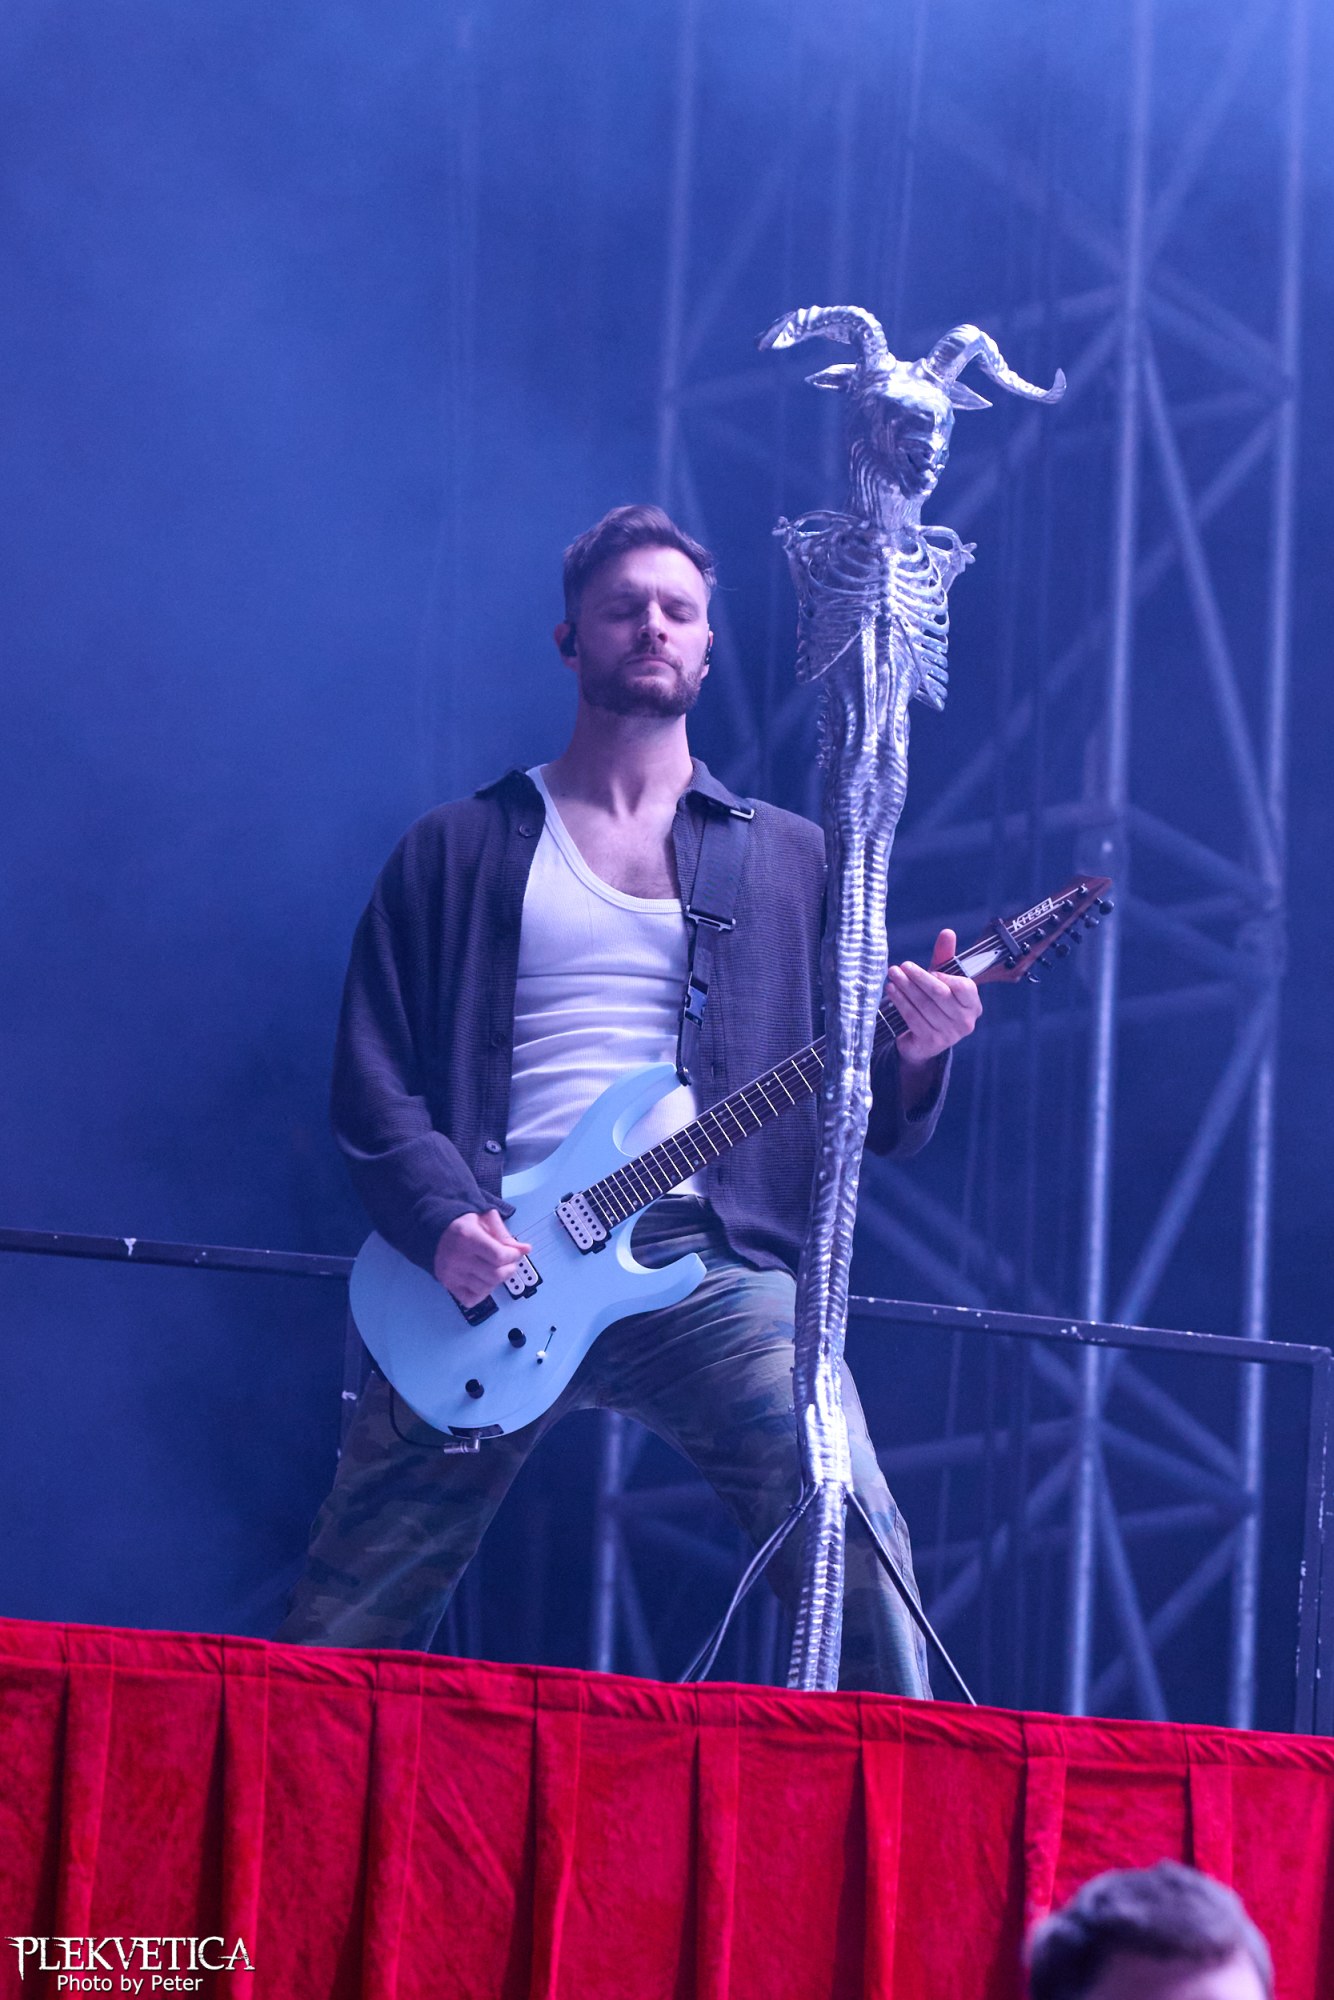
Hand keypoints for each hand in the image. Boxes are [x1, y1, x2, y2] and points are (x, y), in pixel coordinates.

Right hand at [433, 1209, 530, 1307]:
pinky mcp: (448, 1285)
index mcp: (467, 1237)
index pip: (499, 1256)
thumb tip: (525, 1249)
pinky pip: (471, 1299)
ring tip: (497, 1269)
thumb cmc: (464, 1226)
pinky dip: (482, 1293)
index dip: (513, 1256)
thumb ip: (505, 1235)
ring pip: (486, 1288)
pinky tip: (483, 1281)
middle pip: (495, 1275)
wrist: (436, 1233)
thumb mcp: (484, 1219)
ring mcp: (452, 1273)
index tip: (515, 1253)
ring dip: (497, 1281)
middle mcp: (458, 1257)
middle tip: (510, 1263)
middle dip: (509, 1269)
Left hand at [886, 928, 981, 1071]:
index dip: (947, 978)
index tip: (931, 970)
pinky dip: (901, 1002)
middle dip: (919, 978)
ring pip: (924, 1006)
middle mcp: (965, 1022)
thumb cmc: (936, 1003)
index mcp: (973, 1004)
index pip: (965, 988)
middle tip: (901, 966)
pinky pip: (913, 1018)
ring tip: (893, 975)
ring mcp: (949, 1035)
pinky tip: (891, 991)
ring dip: (906, 988)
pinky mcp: (931, 1043)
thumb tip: (947, 932)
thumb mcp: (942, 980)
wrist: (923, 1041)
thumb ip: (945, 957)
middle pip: (940, 994)